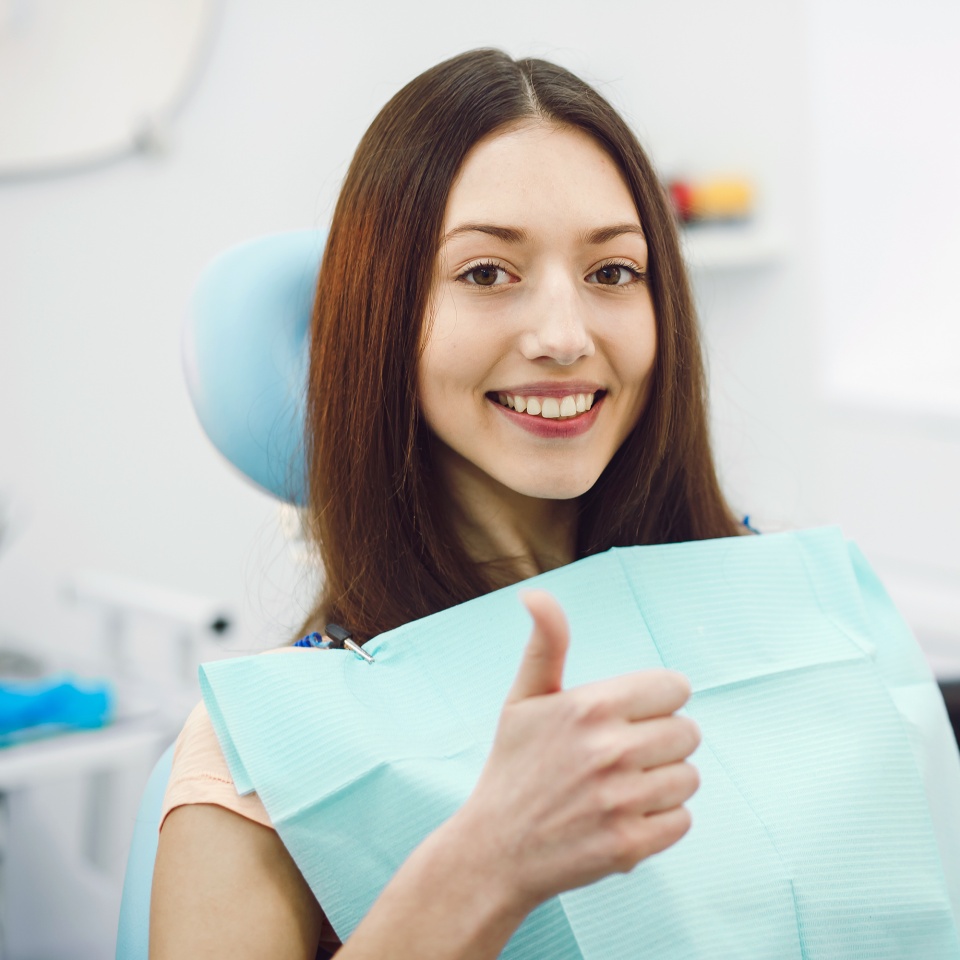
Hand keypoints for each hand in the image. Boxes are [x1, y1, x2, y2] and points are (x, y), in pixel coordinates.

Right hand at [452, 590, 699, 911]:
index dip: (658, 700)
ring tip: (620, 789)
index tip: (634, 715)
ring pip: (688, 777)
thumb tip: (533, 592)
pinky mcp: (630, 845)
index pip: (675, 688)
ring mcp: (620, 800)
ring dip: (662, 784)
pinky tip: (623, 818)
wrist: (494, 851)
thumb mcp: (523, 699)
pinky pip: (682, 820)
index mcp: (589, 706)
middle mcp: (609, 749)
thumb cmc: (513, 768)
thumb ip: (545, 643)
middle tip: (623, 756)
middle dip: (662, 742)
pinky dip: (660, 822)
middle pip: (689, 732)